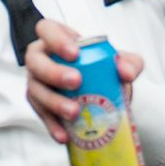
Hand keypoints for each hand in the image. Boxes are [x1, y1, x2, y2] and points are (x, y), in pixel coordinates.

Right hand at [25, 17, 140, 144]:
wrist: (104, 96)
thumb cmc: (105, 70)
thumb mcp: (122, 63)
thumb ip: (130, 63)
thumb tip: (125, 73)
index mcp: (57, 39)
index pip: (47, 29)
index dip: (55, 39)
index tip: (75, 53)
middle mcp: (41, 58)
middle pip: (35, 61)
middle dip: (53, 72)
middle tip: (76, 82)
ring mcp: (37, 82)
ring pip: (35, 90)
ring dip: (53, 102)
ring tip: (74, 112)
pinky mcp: (38, 106)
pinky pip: (41, 115)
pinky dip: (53, 126)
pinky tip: (65, 136)